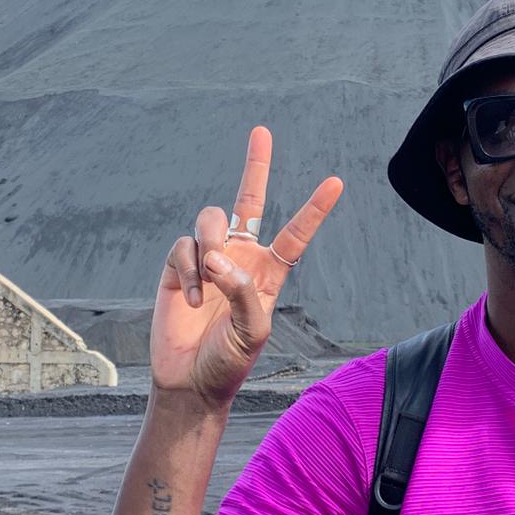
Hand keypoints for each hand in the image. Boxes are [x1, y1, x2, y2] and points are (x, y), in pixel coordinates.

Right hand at [152, 126, 343, 407]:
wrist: (189, 382)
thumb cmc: (229, 362)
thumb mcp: (253, 333)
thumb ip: (244, 293)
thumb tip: (219, 258)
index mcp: (269, 273)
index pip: (295, 234)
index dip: (315, 209)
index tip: (336, 182)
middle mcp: (240, 258)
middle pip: (248, 201)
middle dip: (256, 165)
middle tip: (262, 131)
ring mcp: (208, 259)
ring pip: (210, 219)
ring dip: (210, 244)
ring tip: (210, 277)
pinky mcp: (178, 267)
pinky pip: (183, 247)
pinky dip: (189, 270)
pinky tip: (194, 299)